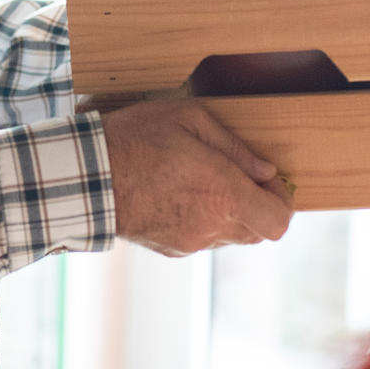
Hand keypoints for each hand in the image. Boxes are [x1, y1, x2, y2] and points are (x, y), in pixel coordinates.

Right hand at [99, 96, 293, 256]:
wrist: (87, 175)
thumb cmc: (137, 138)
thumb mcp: (190, 120)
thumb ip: (234, 148)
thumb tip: (264, 170)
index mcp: (224, 194)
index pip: (278, 221)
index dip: (282, 202)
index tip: (268, 180)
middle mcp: (212, 225)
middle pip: (257, 231)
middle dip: (257, 206)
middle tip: (239, 178)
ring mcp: (191, 241)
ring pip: (230, 236)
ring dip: (229, 214)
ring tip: (202, 183)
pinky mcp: (171, 248)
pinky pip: (202, 238)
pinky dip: (203, 221)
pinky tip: (179, 195)